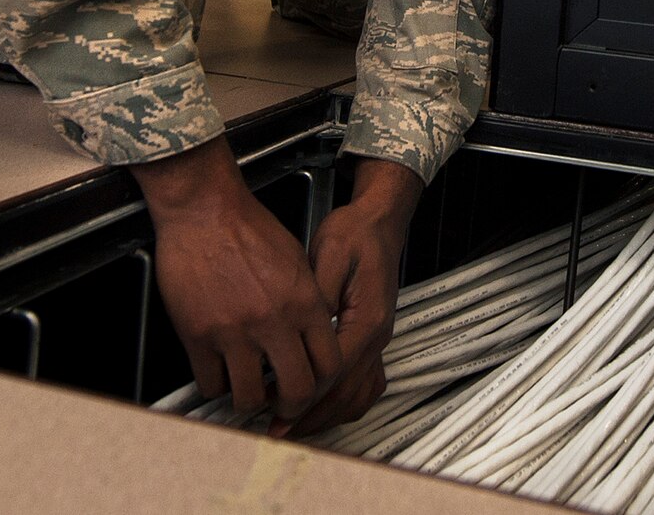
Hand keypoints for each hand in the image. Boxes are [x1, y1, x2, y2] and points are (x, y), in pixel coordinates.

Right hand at [131, 138, 343, 420]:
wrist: (204, 210)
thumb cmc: (249, 228)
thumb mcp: (297, 260)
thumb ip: (308, 300)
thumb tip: (314, 333)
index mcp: (304, 302)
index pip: (330, 365)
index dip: (323, 384)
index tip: (312, 385)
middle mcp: (274, 321)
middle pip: (296, 391)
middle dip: (291, 407)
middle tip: (282, 407)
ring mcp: (235, 332)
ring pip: (250, 397)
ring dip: (249, 400)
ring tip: (246, 390)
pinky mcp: (198, 335)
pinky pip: (211, 382)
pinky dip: (215, 384)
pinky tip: (218, 371)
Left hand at [287, 157, 422, 434]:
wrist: (379, 221)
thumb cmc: (354, 233)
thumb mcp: (328, 255)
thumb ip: (314, 297)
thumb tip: (293, 331)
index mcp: (367, 318)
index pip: (334, 372)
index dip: (302, 394)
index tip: (273, 408)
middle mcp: (378, 335)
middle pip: (345, 393)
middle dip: (309, 416)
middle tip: (275, 431)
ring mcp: (380, 340)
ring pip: (358, 395)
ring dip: (325, 417)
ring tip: (292, 427)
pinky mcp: (373, 339)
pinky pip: (366, 386)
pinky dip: (344, 405)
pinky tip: (322, 410)